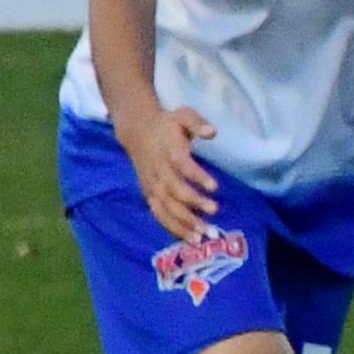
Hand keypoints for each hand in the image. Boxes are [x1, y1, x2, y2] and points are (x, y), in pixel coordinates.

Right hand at [114, 99, 222, 241]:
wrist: (138, 131)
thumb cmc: (167, 124)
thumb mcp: (182, 115)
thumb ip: (197, 122)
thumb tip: (212, 132)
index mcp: (167, 151)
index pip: (181, 165)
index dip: (196, 176)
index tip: (215, 187)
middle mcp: (158, 171)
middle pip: (172, 191)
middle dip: (192, 203)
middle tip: (214, 212)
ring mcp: (152, 185)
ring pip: (164, 207)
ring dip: (182, 223)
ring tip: (202, 235)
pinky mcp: (149, 194)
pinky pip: (159, 214)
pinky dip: (172, 227)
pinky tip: (189, 239)